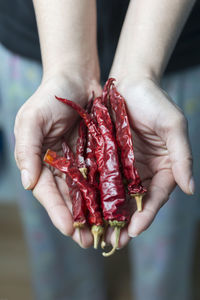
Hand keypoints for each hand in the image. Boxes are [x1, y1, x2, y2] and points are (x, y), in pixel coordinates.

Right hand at [14, 72, 100, 247]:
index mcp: (40, 160)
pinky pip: (101, 177)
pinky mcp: (96, 156)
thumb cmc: (50, 97)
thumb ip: (27, 149)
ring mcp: (79, 162)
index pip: (48, 191)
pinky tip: (114, 208)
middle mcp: (59, 165)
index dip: (57, 211)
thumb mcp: (32, 119)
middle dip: (76, 220)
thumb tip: (26, 182)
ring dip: (93, 213)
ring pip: (86, 193)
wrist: (77, 79)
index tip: (68, 229)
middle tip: (87, 241)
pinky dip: (105, 193)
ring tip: (103, 233)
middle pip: (67, 198)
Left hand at [109, 78, 193, 248]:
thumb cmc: (155, 102)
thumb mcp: (173, 126)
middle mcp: (143, 171)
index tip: (135, 230)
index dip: (147, 214)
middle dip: (125, 223)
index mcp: (163, 167)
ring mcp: (123, 166)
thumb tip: (190, 188)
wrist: (130, 84)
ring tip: (99, 233)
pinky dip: (95, 196)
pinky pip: (101, 180)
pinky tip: (87, 208)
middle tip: (114, 242)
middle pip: (135, 202)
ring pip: (116, 196)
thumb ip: (182, 156)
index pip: (156, 197)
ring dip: (108, 215)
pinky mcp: (106, 159)